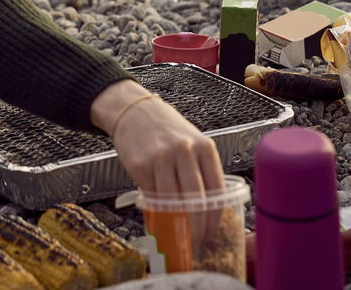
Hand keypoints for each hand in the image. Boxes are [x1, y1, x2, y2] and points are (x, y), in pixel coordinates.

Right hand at [92, 80, 225, 249]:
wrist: (134, 110)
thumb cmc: (166, 129)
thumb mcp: (192, 142)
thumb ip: (200, 171)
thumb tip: (206, 209)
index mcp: (204, 147)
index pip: (216, 189)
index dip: (215, 216)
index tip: (212, 232)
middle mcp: (184, 150)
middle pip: (196, 199)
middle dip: (197, 226)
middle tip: (196, 240)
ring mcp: (161, 157)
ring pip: (172, 201)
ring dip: (175, 223)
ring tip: (177, 233)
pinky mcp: (140, 164)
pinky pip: (151, 196)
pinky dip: (155, 211)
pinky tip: (158, 216)